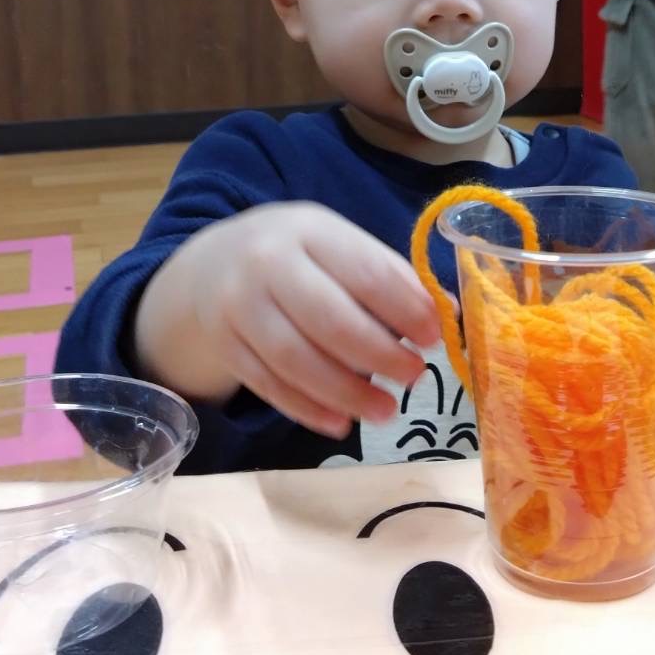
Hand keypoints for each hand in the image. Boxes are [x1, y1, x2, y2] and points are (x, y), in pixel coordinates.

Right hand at [185, 203, 440, 437]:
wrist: (209, 267)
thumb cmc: (296, 256)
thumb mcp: (337, 246)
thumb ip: (387, 276)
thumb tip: (445, 316)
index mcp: (310, 230)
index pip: (366, 273)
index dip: (406, 309)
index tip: (436, 338)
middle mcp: (268, 264)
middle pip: (330, 320)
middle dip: (380, 355)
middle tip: (414, 376)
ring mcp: (239, 306)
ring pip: (296, 360)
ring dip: (347, 393)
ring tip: (386, 411)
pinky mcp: (225, 345)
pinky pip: (269, 385)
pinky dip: (307, 409)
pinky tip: (340, 423)